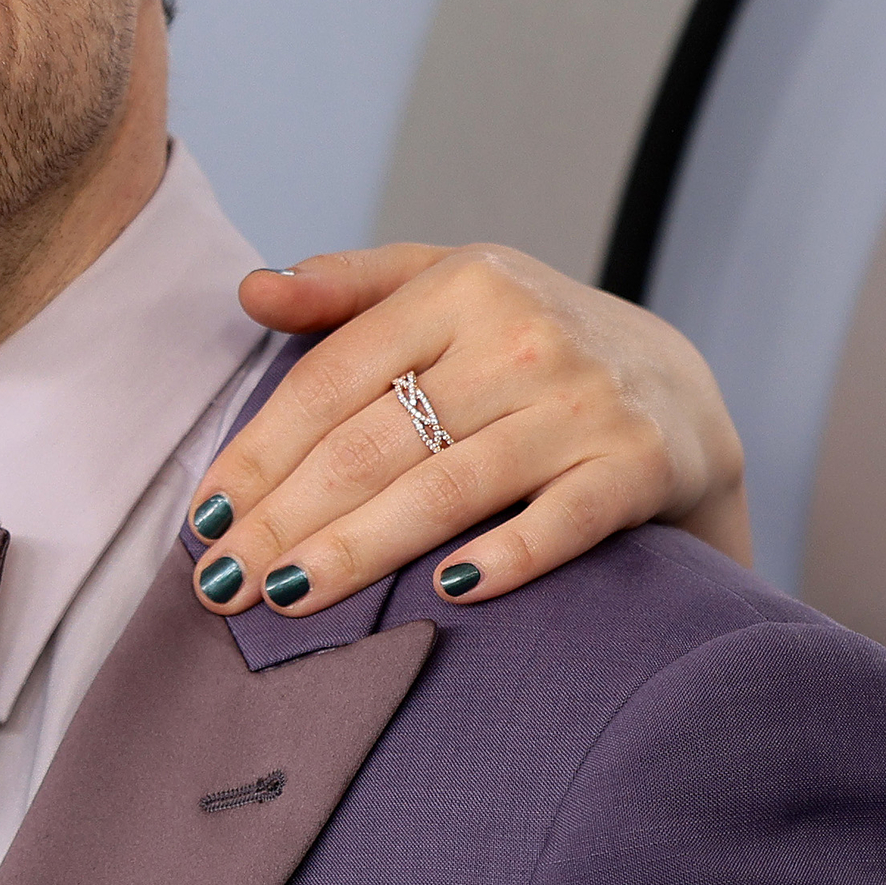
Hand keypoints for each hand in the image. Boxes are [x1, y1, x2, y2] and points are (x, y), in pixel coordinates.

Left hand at [185, 243, 748, 614]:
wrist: (680, 385)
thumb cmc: (526, 340)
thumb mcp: (445, 285)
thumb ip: (346, 287)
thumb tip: (250, 290)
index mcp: (458, 287)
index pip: (331, 379)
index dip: (259, 452)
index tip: (205, 516)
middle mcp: (520, 337)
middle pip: (375, 443)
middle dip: (287, 519)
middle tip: (224, 583)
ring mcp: (582, 403)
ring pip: (447, 488)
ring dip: (359, 550)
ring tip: (288, 599)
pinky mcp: (636, 465)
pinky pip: (560, 522)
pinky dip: (506, 557)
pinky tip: (445, 593)